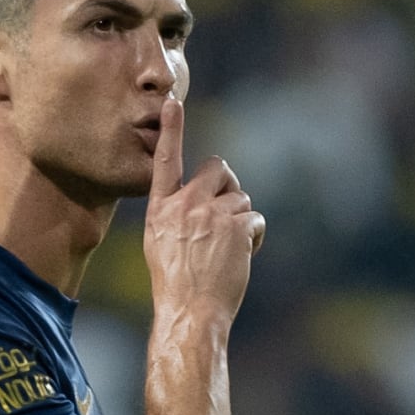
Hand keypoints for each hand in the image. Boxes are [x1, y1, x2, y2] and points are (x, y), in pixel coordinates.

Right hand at [143, 97, 265, 321]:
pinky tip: (241, 258)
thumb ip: (176, 214)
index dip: (172, 130)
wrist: (189, 312)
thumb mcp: (160, 243)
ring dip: (241, 219)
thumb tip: (204, 198)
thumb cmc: (175, 283)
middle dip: (228, 185)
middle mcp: (183, 205)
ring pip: (240, 198)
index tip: (173, 102)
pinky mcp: (235, 226)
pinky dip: (253, 237)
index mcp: (160, 209)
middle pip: (217, 168)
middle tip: (227, 213)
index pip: (165, 161)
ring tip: (229, 249)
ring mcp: (210, 214)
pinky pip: (254, 220)